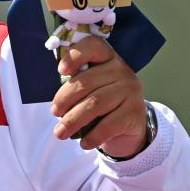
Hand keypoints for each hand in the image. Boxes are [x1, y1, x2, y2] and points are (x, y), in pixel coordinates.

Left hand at [50, 36, 148, 156]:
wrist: (128, 127)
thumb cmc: (101, 104)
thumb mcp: (90, 89)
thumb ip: (76, 84)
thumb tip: (57, 103)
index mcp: (107, 59)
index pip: (93, 47)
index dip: (75, 56)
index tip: (60, 70)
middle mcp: (122, 70)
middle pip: (87, 82)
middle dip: (65, 99)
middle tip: (54, 113)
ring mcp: (131, 90)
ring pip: (95, 104)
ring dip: (73, 120)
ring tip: (60, 133)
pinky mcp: (135, 112)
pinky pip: (108, 125)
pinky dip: (92, 136)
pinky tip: (83, 143)